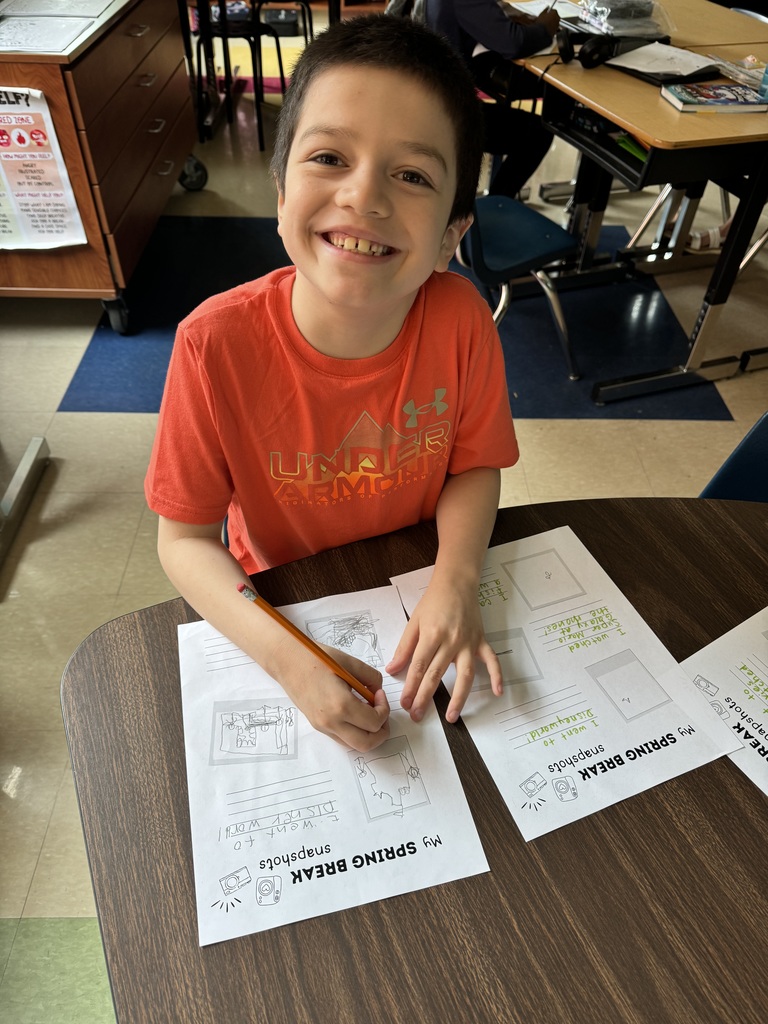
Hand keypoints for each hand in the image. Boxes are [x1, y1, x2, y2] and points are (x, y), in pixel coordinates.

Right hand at [277, 637, 390, 750]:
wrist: (287, 661)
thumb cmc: (316, 657)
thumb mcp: (349, 662)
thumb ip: (371, 678)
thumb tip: (378, 690)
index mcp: (341, 705)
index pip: (374, 722)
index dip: (384, 709)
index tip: (379, 693)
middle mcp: (331, 722)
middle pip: (367, 744)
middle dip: (381, 731)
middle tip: (381, 712)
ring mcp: (323, 727)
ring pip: (354, 745)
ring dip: (368, 733)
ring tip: (369, 712)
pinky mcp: (318, 726)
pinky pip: (342, 738)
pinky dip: (355, 731)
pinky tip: (355, 712)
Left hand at [386, 577, 502, 724]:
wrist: (456, 583)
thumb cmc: (433, 602)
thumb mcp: (414, 622)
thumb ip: (404, 648)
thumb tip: (392, 669)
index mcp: (432, 635)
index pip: (419, 667)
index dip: (411, 687)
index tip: (405, 703)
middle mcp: (451, 641)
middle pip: (437, 674)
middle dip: (425, 697)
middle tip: (417, 715)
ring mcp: (468, 642)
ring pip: (465, 674)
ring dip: (459, 697)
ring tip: (451, 716)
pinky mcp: (481, 641)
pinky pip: (491, 660)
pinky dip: (497, 676)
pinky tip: (497, 692)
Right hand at [536, 10, 559, 35]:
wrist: (541, 33)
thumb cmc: (541, 23)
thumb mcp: (541, 14)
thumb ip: (545, 10)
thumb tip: (547, 8)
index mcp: (554, 12)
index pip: (553, 11)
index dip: (549, 13)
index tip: (546, 14)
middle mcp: (557, 18)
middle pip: (555, 17)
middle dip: (551, 18)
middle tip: (546, 20)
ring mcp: (557, 25)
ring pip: (555, 23)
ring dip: (551, 23)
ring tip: (546, 26)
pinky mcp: (556, 31)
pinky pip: (554, 28)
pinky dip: (552, 28)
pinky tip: (547, 29)